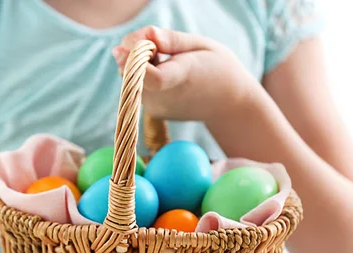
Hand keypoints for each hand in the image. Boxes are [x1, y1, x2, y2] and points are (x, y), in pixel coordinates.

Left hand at [112, 26, 257, 122]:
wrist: (229, 104)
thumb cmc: (218, 68)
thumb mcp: (200, 44)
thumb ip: (169, 40)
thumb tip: (138, 39)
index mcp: (182, 76)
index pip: (150, 76)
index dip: (132, 61)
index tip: (122, 46)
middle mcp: (166, 97)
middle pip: (131, 73)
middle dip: (132, 54)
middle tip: (155, 43)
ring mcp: (158, 108)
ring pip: (131, 80)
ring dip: (138, 64)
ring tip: (164, 58)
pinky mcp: (153, 113)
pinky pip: (138, 88)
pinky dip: (144, 76)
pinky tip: (165, 72)